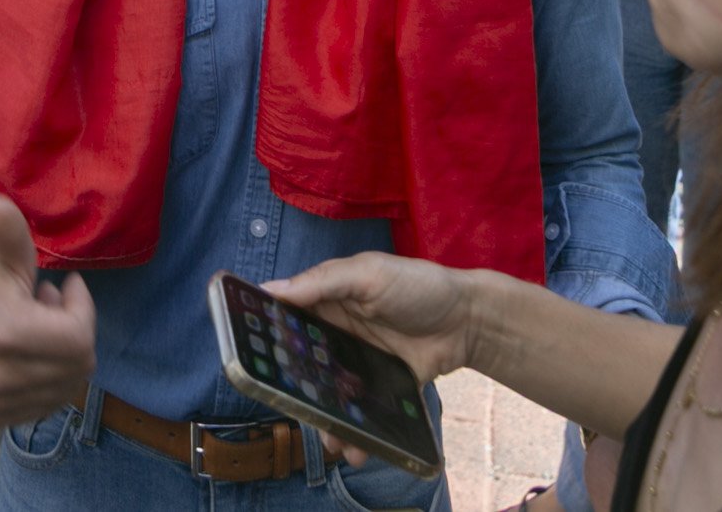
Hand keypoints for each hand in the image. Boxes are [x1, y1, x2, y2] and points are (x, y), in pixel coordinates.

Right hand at [0, 195, 96, 427]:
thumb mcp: (1, 248)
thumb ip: (8, 230)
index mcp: (3, 335)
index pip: (80, 340)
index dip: (81, 309)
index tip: (67, 286)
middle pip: (79, 364)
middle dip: (74, 330)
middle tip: (49, 302)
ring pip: (69, 384)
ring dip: (63, 352)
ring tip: (39, 324)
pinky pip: (52, 401)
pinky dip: (52, 376)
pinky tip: (32, 351)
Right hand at [266, 253, 479, 466]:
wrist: (468, 320)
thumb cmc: (418, 284)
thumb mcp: (368, 274)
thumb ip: (322, 282)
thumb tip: (269, 290)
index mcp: (326, 302)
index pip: (285, 321)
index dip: (268, 342)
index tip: (253, 366)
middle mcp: (335, 334)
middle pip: (303, 367)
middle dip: (296, 394)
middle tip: (294, 413)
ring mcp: (357, 363)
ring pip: (329, 396)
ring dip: (327, 421)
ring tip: (333, 442)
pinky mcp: (380, 387)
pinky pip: (361, 412)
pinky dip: (357, 432)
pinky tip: (358, 447)